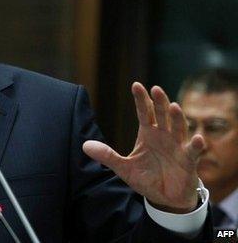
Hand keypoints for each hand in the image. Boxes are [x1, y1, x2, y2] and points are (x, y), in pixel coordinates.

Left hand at [83, 82, 205, 212]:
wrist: (164, 198)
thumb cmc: (146, 178)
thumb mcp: (123, 167)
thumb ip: (106, 155)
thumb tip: (84, 146)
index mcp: (148, 133)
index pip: (144, 112)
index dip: (141, 99)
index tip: (136, 85)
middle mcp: (164, 135)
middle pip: (162, 114)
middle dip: (159, 102)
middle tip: (155, 88)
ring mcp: (177, 146)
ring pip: (178, 128)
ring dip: (177, 117)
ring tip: (173, 106)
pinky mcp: (188, 160)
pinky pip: (193, 151)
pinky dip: (196, 145)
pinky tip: (198, 139)